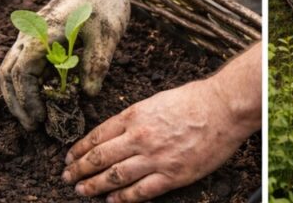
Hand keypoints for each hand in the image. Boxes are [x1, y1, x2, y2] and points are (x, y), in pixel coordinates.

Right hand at [0, 0, 137, 129]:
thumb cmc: (106, 4)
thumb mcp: (107, 36)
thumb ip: (96, 64)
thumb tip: (89, 95)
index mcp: (42, 34)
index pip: (22, 74)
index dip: (28, 101)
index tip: (39, 120)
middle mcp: (29, 34)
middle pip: (9, 74)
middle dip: (19, 102)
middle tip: (33, 125)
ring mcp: (30, 32)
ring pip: (11, 68)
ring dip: (19, 93)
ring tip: (35, 115)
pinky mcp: (37, 33)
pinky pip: (21, 60)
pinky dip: (26, 80)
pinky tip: (42, 94)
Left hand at [62, 78, 250, 202]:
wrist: (225, 108)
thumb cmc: (197, 100)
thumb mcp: (158, 100)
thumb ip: (137, 116)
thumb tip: (119, 131)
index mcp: (135, 116)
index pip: (96, 136)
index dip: (79, 149)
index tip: (70, 157)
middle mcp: (139, 138)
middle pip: (99, 159)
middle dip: (78, 170)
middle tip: (67, 177)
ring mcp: (155, 158)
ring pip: (113, 177)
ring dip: (93, 186)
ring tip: (81, 191)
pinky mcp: (171, 175)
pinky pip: (139, 192)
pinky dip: (122, 198)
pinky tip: (111, 201)